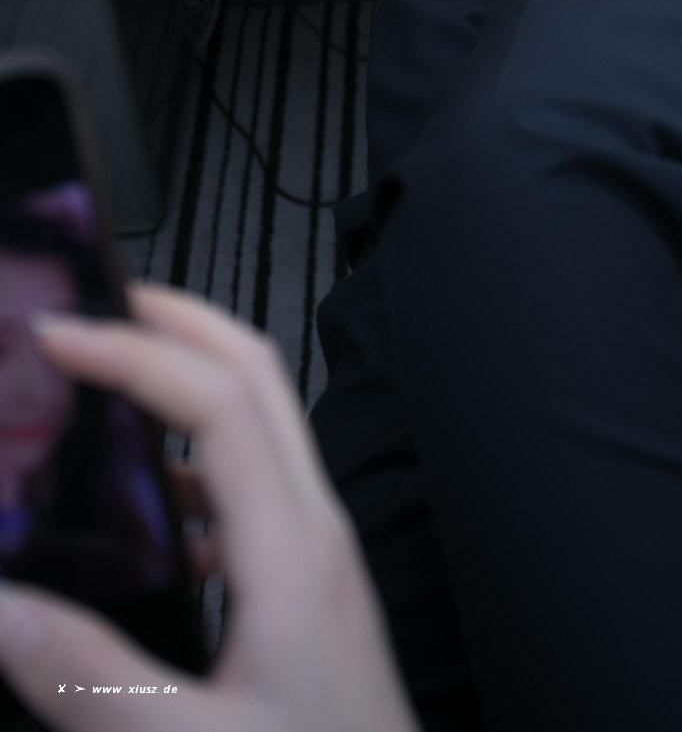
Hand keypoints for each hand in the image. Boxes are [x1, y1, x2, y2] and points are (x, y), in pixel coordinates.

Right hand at [0, 281, 418, 731]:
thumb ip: (86, 676)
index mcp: (293, 548)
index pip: (221, 397)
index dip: (139, 350)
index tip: (60, 336)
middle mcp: (313, 529)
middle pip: (257, 377)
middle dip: (176, 324)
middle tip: (93, 310)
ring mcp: (316, 554)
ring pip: (257, 425)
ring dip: (185, 386)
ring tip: (101, 392)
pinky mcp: (307, 587)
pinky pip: (250, 489)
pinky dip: (192, 463)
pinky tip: (139, 514)